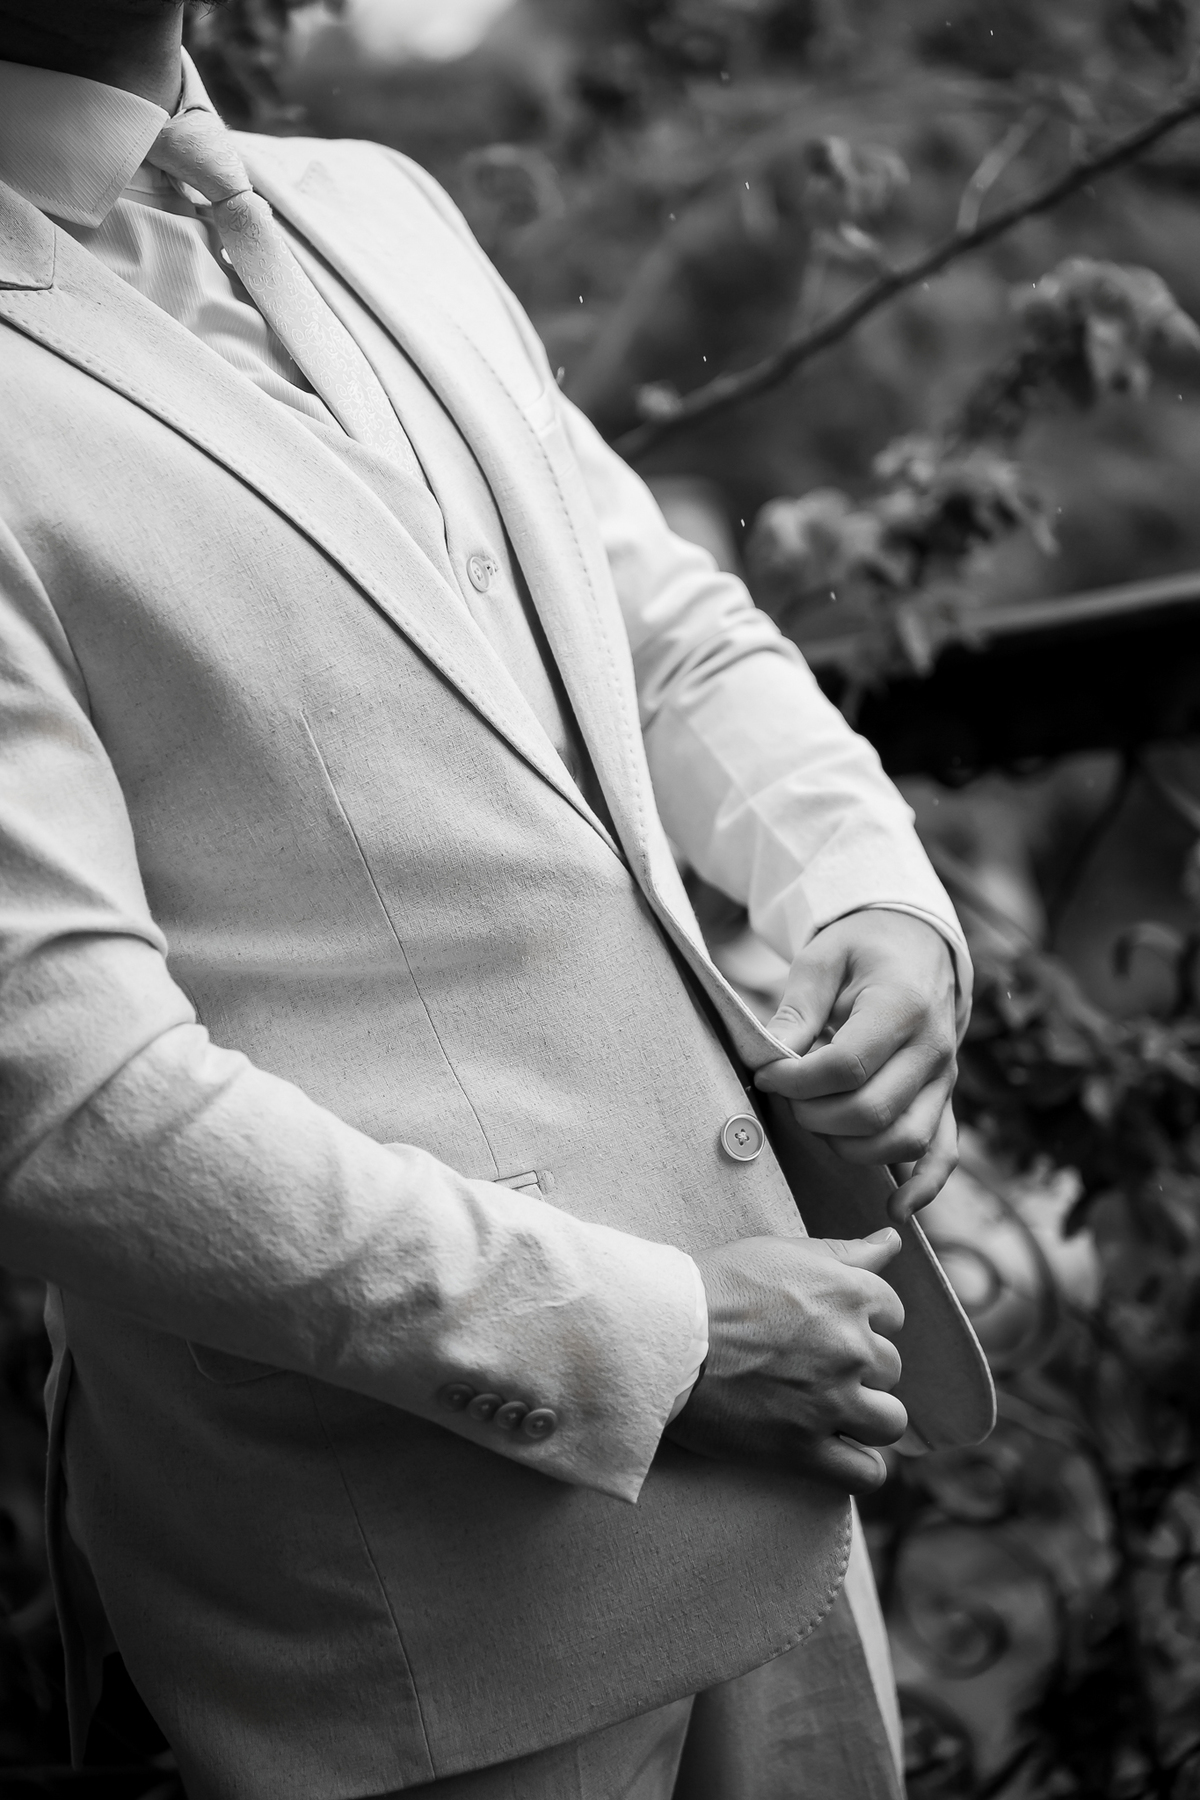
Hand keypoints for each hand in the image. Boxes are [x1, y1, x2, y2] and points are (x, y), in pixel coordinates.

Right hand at [666, 1231, 906, 1492]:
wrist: (665, 1336)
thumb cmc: (717, 1286)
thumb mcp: (782, 1252)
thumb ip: (845, 1252)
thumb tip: (892, 1239)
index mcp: (850, 1295)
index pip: (893, 1314)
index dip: (862, 1322)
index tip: (828, 1328)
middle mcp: (851, 1349)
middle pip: (890, 1368)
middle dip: (859, 1368)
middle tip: (814, 1367)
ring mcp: (831, 1402)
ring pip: (889, 1422)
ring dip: (865, 1417)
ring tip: (828, 1410)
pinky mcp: (804, 1449)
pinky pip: (865, 1474)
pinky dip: (857, 1467)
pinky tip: (835, 1452)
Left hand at [754, 910, 958, 1219]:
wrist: (918, 948)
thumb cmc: (863, 952)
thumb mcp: (822, 960)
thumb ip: (796, 1010)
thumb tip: (769, 1058)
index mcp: (902, 1006)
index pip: (847, 1066)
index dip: (796, 1080)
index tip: (767, 1075)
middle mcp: (933, 1049)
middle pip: (872, 1112)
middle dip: (814, 1116)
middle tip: (785, 1099)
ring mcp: (945, 1081)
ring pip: (903, 1141)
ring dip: (849, 1146)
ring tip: (816, 1120)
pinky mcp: (946, 1101)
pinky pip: (944, 1155)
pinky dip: (924, 1187)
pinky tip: (896, 1210)